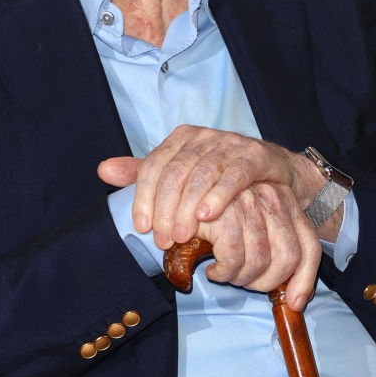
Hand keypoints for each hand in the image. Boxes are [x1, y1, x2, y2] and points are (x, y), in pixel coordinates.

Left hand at [98, 126, 326, 309]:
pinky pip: (234, 175)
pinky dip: (220, 196)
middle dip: (165, 208)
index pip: (153, 165)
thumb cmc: (220, 178)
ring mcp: (229, 143)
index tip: (141, 227)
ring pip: (201, 174)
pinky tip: (208, 216)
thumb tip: (103, 170)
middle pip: (175, 172)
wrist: (272, 172)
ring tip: (182, 234)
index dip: (143, 197)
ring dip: (188, 207)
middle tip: (163, 240)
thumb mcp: (179, 175)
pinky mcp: (254, 155)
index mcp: (180, 139)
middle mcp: (202, 136)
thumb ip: (142, 174)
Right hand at [193, 180, 320, 308]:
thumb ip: (277, 255)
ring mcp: (249, 203)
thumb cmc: (215, 219)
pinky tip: (213, 269)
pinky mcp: (225, 213)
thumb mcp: (252, 230)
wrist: (177, 195)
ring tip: (226, 274)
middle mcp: (272, 197)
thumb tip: (297, 301)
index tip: (293, 303)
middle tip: (245, 283)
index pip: (309, 246)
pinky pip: (233, 259)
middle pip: (287, 258)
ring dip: (240, 278)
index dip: (304, 280)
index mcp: (285, 199)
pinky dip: (223, 273)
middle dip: (266, 282)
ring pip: (260, 261)